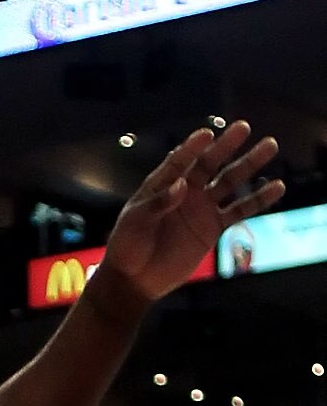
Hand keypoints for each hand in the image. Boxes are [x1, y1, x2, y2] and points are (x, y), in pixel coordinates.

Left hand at [100, 121, 281, 304]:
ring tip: (270, 145)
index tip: (207, 135)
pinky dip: (258, 199)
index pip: (180, 161)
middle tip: (244, 127)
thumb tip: (181, 186)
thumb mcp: (135, 222)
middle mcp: (185, 190)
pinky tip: (277, 187)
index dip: (193, 148)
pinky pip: (239, 210)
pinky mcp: (213, 226)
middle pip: (210, 163)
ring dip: (249, 165)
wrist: (136, 278)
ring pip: (229, 181)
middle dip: (226, 146)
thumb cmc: (128, 246)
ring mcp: (201, 207)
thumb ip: (157, 204)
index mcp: (162, 184)